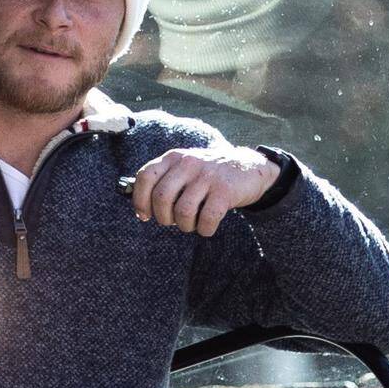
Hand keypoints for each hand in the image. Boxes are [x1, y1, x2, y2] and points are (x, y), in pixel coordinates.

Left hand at [129, 145, 280, 237]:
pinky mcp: (225, 190)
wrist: (249, 167)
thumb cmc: (209, 175)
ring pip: (183, 211)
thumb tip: (141, 209)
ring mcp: (208, 176)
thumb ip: (164, 181)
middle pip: (161, 197)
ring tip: (192, 224)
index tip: (145, 215)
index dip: (140, 200)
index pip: (146, 177)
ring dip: (185, 226)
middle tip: (172, 222)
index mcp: (174, 157)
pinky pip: (207, 219)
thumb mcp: (184, 168)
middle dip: (163, 218)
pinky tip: (207, 227)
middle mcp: (189, 163)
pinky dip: (205, 229)